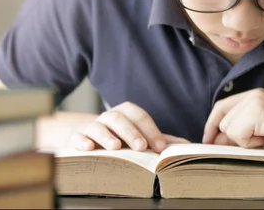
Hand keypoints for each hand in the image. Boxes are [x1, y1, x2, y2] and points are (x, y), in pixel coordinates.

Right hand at [71, 102, 188, 152]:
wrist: (90, 142)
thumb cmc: (121, 141)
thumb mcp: (140, 139)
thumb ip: (160, 141)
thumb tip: (187, 146)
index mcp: (125, 114)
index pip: (139, 116)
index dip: (150, 129)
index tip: (160, 147)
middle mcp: (108, 118)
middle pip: (119, 118)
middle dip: (131, 132)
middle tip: (141, 147)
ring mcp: (91, 127)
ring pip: (98, 126)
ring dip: (107, 136)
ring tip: (116, 147)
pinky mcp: (77, 138)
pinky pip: (78, 137)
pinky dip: (82, 141)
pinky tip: (89, 148)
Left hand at [202, 88, 263, 159]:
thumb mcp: (259, 133)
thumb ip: (238, 132)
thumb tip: (215, 141)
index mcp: (253, 97)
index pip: (221, 107)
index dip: (211, 124)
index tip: (207, 140)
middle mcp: (253, 95)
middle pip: (223, 120)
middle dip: (231, 138)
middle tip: (256, 143)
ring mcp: (256, 101)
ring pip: (229, 128)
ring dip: (244, 141)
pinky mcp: (259, 111)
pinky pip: (238, 133)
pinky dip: (250, 143)